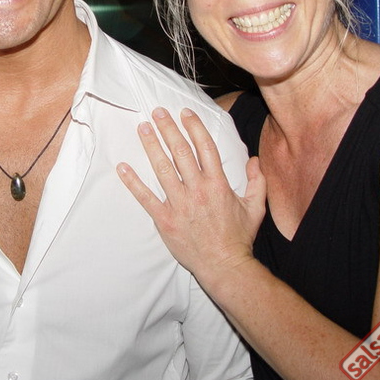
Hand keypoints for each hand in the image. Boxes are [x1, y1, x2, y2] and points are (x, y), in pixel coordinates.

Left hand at [117, 107, 265, 286]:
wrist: (225, 267)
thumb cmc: (238, 238)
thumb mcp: (255, 208)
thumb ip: (257, 182)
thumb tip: (253, 159)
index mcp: (218, 185)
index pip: (205, 148)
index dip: (194, 127)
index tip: (184, 112)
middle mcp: (198, 190)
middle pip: (180, 152)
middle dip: (168, 129)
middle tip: (157, 112)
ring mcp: (180, 204)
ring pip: (162, 169)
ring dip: (151, 147)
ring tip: (143, 128)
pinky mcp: (165, 220)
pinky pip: (146, 198)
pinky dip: (133, 182)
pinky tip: (123, 167)